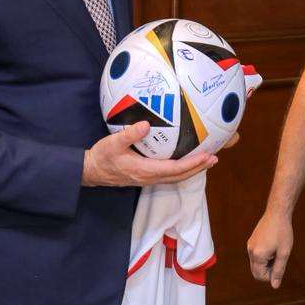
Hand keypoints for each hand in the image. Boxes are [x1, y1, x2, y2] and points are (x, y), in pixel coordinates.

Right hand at [82, 121, 217, 185]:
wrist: (91, 171)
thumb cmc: (102, 157)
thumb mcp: (112, 143)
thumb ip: (129, 134)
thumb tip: (146, 125)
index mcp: (144, 170)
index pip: (174, 169)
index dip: (192, 164)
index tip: (207, 157)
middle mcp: (149, 178)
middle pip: (179, 176)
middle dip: (198, 168)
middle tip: (214, 158)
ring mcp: (148, 179)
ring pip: (175, 178)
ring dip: (192, 170)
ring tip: (206, 161)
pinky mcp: (146, 177)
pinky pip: (169, 175)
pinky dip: (182, 170)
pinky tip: (187, 162)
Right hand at [246, 210, 293, 288]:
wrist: (277, 213)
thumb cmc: (283, 233)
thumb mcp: (284, 253)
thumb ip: (279, 270)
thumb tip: (275, 286)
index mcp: (257, 255)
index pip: (260, 276)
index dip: (272, 276)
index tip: (280, 264)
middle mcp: (250, 251)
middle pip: (256, 272)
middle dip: (268, 270)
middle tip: (279, 258)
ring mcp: (249, 246)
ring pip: (256, 264)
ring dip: (266, 263)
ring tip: (277, 251)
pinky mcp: (251, 241)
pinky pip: (256, 256)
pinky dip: (264, 256)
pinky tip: (273, 246)